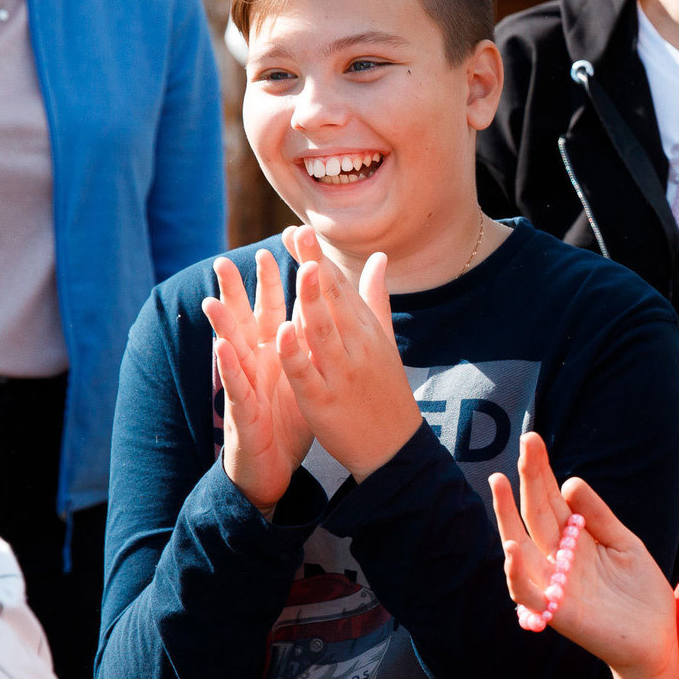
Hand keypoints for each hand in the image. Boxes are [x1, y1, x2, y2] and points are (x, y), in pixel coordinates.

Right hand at [203, 248, 312, 513]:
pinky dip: (230, 368)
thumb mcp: (305, 376)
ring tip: (212, 299)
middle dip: (239, 293)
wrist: (277, 467)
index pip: (274, 311)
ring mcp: (246, 388)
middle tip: (227, 260)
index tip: (277, 246)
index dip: (274, 281)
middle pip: (246, 322)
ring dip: (222, 326)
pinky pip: (236, 388)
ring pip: (232, 351)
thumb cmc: (289, 420)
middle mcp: (256, 366)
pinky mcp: (244, 413)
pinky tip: (221, 348)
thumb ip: (311, 342)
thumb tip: (323, 312)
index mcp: (274, 355)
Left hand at [276, 227, 419, 482]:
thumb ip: (375, 297)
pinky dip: (296, 353)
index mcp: (367, 330)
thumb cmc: (385, 391)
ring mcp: (342, 374)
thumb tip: (379, 257)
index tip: (297, 230)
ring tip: (299, 269)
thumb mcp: (384, 341)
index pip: (340, 286)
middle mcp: (357, 346)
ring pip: (323, 332)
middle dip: (314, 266)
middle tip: (297, 234)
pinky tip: (283, 332)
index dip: (318, 258)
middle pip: (333, 301)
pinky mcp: (325, 402)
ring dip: (311, 300)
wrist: (395, 448)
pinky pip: (308, 374)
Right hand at [489, 433, 678, 678]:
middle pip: (535, 516)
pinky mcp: (560, 613)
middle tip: (525, 444)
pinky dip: (519, 574)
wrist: (659, 638)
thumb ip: (598, 516)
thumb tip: (568, 483)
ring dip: (507, 519)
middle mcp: (558, 560)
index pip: (549, 501)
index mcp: (574, 541)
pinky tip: (513, 549)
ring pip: (521, 550)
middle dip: (527, 480)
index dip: (540, 472)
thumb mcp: (624, 543)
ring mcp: (556, 586)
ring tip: (499, 484)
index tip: (533, 439)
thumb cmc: (641, 593)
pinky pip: (530, 594)